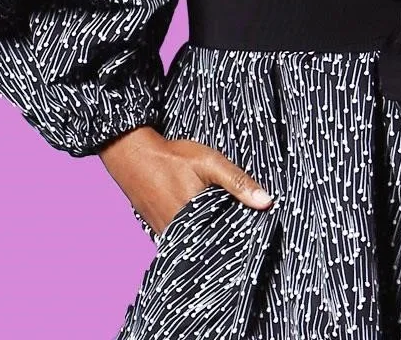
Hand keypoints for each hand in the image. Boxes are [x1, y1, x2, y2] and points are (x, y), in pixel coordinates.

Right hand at [98, 129, 274, 234]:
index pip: (228, 238)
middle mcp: (180, 234)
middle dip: (228, 236)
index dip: (243, 234)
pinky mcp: (160, 232)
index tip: (257, 228)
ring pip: (198, 242)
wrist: (133, 157)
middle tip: (243, 224)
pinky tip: (205, 220)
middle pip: (213, 242)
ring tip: (225, 222)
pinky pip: (184, 239)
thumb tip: (267, 202)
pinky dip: (197, 232)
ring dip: (211, 234)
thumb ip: (238, 182)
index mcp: (196, 220)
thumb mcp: (210, 163)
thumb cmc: (172, 158)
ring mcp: (168, 236)